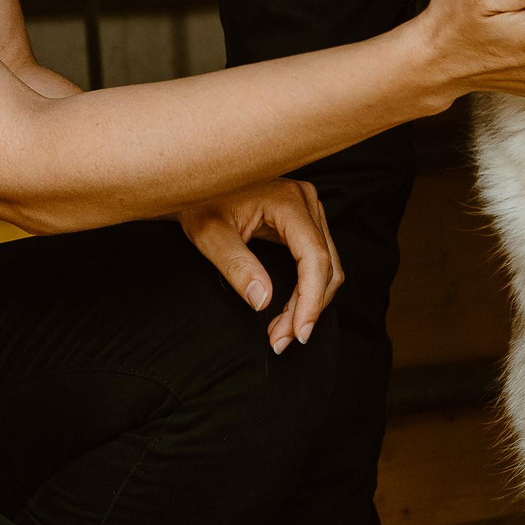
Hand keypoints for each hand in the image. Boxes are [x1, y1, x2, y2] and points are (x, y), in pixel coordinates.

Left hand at [177, 177, 340, 353]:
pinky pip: (317, 261)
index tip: (297, 333)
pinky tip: (288, 311)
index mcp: (288, 200)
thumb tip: (263, 301)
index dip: (310, 300)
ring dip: (309, 303)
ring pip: (327, 267)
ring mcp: (309, 209)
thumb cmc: (199, 202)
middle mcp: (306, 201)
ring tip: (281, 332)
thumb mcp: (209, 235)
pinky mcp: (304, 221)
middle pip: (325, 266)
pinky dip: (307, 291)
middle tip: (280, 340)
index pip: (314, 256)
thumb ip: (236, 266)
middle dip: (307, 308)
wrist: (197, 184)